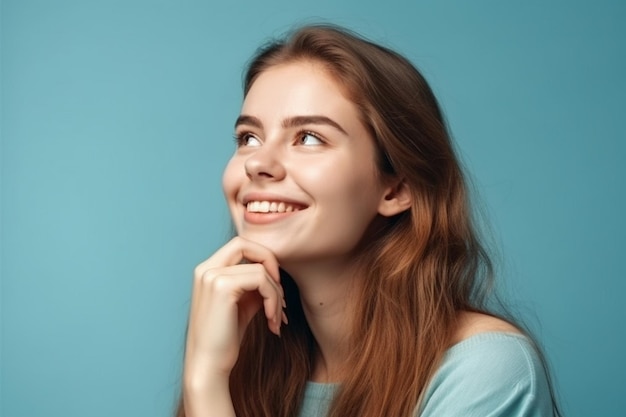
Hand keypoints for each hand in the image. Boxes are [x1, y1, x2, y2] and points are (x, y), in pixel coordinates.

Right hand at [184, 236, 285, 389]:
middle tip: (280, 295)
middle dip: (271, 264)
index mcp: (207, 270)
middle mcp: (205, 269)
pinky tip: (272, 322)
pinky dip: (274, 300)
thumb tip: (276, 275)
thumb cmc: (225, 339)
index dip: (263, 259)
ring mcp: (211, 276)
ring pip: (260, 268)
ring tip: (277, 319)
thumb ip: (255, 285)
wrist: (209, 366)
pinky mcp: (221, 287)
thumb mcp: (242, 304)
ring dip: (276, 294)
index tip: (275, 287)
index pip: (240, 245)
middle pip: (246, 244)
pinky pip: (261, 280)